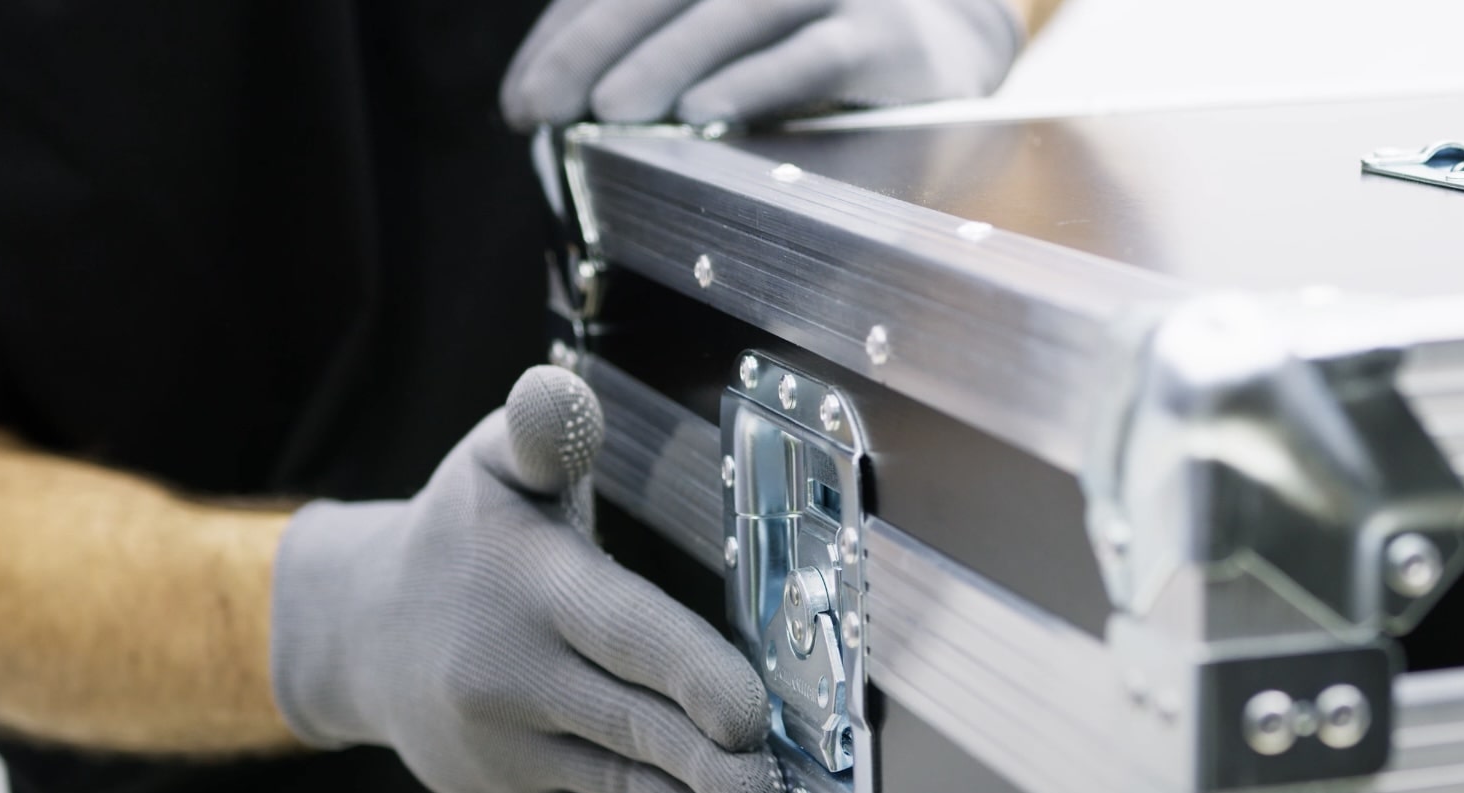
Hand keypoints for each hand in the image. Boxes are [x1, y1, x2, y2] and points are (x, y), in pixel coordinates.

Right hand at [270, 366, 782, 792]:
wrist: (357, 633)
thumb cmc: (451, 540)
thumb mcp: (486, 467)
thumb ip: (538, 431)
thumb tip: (559, 390)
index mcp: (531, 590)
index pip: (623, 633)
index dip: (692, 674)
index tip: (746, 711)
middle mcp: (518, 677)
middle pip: (634, 726)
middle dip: (711, 767)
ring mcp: (515, 745)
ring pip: (622, 789)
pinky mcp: (518, 792)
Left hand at [500, 0, 1019, 129]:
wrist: (942, 50)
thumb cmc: (810, 44)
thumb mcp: (725, 34)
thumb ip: (650, 48)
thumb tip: (547, 99)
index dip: (565, 33)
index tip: (521, 100)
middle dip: (593, 46)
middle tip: (545, 106)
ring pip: (736, 11)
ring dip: (666, 62)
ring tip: (611, 111)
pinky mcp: (886, 37)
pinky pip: (814, 57)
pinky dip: (757, 84)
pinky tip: (708, 112)